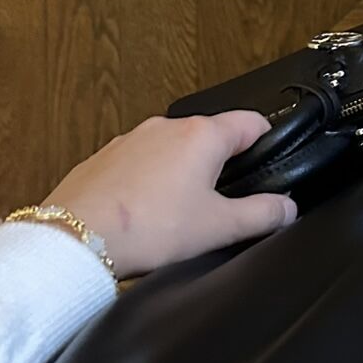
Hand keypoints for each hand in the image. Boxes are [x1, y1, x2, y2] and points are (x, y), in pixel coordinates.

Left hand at [42, 112, 296, 279]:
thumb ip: (262, 215)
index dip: (269, 142)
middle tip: (226, 204)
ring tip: (182, 216)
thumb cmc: (145, 229)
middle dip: (223, 166)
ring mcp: (130, 140)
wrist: (76, 239)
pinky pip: (140, 165)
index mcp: (201, 135)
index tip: (273, 161)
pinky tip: (147, 216)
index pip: (251, 122)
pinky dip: (150, 184)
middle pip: (210, 138)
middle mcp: (165, 128)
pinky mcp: (104, 159)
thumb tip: (287, 207)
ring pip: (173, 151)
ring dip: (183, 174)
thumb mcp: (219, 228)